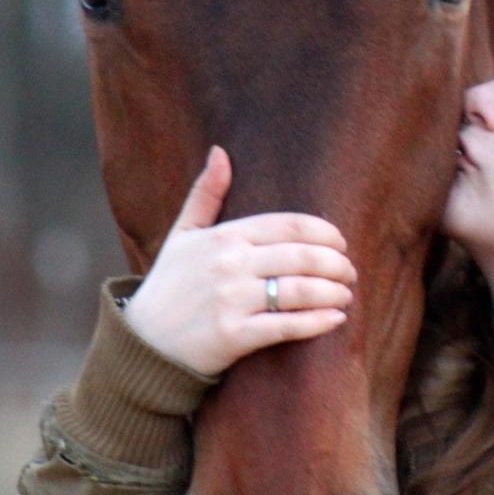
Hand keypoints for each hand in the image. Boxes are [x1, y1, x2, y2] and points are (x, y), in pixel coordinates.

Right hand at [123, 146, 356, 374]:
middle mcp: (229, 264)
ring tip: (347, 294)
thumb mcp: (183, 234)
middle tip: (350, 271)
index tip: (341, 243)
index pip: (290, 226)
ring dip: (333, 291)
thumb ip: (205, 193)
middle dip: (336, 263)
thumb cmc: (169, 285)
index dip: (324, 233)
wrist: (143, 343)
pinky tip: (336, 318)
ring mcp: (231, 300)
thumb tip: (220, 151)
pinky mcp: (233, 335)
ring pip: (299, 290)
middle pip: (302, 256)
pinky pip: (286, 326)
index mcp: (224, 236)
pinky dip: (318, 321)